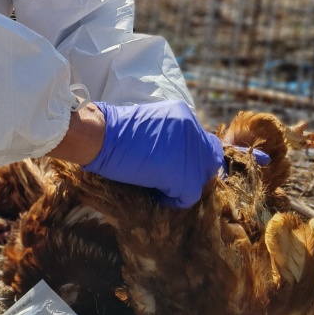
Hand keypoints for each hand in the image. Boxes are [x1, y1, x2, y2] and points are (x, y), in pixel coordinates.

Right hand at [82, 100, 224, 208]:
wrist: (102, 136)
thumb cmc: (113, 130)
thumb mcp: (149, 124)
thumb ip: (168, 135)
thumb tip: (172, 157)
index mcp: (184, 114)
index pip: (203, 141)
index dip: (194, 156)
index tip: (179, 165)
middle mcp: (193, 130)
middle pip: (211, 159)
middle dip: (196, 172)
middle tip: (174, 180)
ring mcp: (191, 153)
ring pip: (201, 179)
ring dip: (183, 186)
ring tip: (161, 187)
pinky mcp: (184, 176)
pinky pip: (188, 196)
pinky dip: (173, 200)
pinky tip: (156, 194)